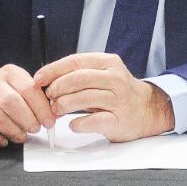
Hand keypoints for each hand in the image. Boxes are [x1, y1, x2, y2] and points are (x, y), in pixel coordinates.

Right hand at [0, 63, 55, 147]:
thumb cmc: (7, 94)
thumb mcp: (22, 88)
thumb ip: (38, 98)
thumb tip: (55, 114)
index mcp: (9, 73)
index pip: (28, 88)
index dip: (41, 107)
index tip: (50, 121)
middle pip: (11, 101)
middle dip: (27, 119)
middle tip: (36, 129)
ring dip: (13, 130)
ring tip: (22, 136)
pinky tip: (4, 141)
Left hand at [35, 52, 174, 141]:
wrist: (148, 110)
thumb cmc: (118, 92)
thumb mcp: (103, 75)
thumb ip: (79, 75)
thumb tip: (47, 80)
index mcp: (108, 63)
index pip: (76, 61)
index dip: (53, 70)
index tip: (38, 79)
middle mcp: (115, 79)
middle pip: (79, 79)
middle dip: (57, 88)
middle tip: (48, 97)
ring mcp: (119, 100)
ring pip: (84, 98)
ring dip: (64, 105)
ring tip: (56, 110)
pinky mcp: (120, 120)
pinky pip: (94, 121)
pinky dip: (78, 123)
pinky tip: (73, 124)